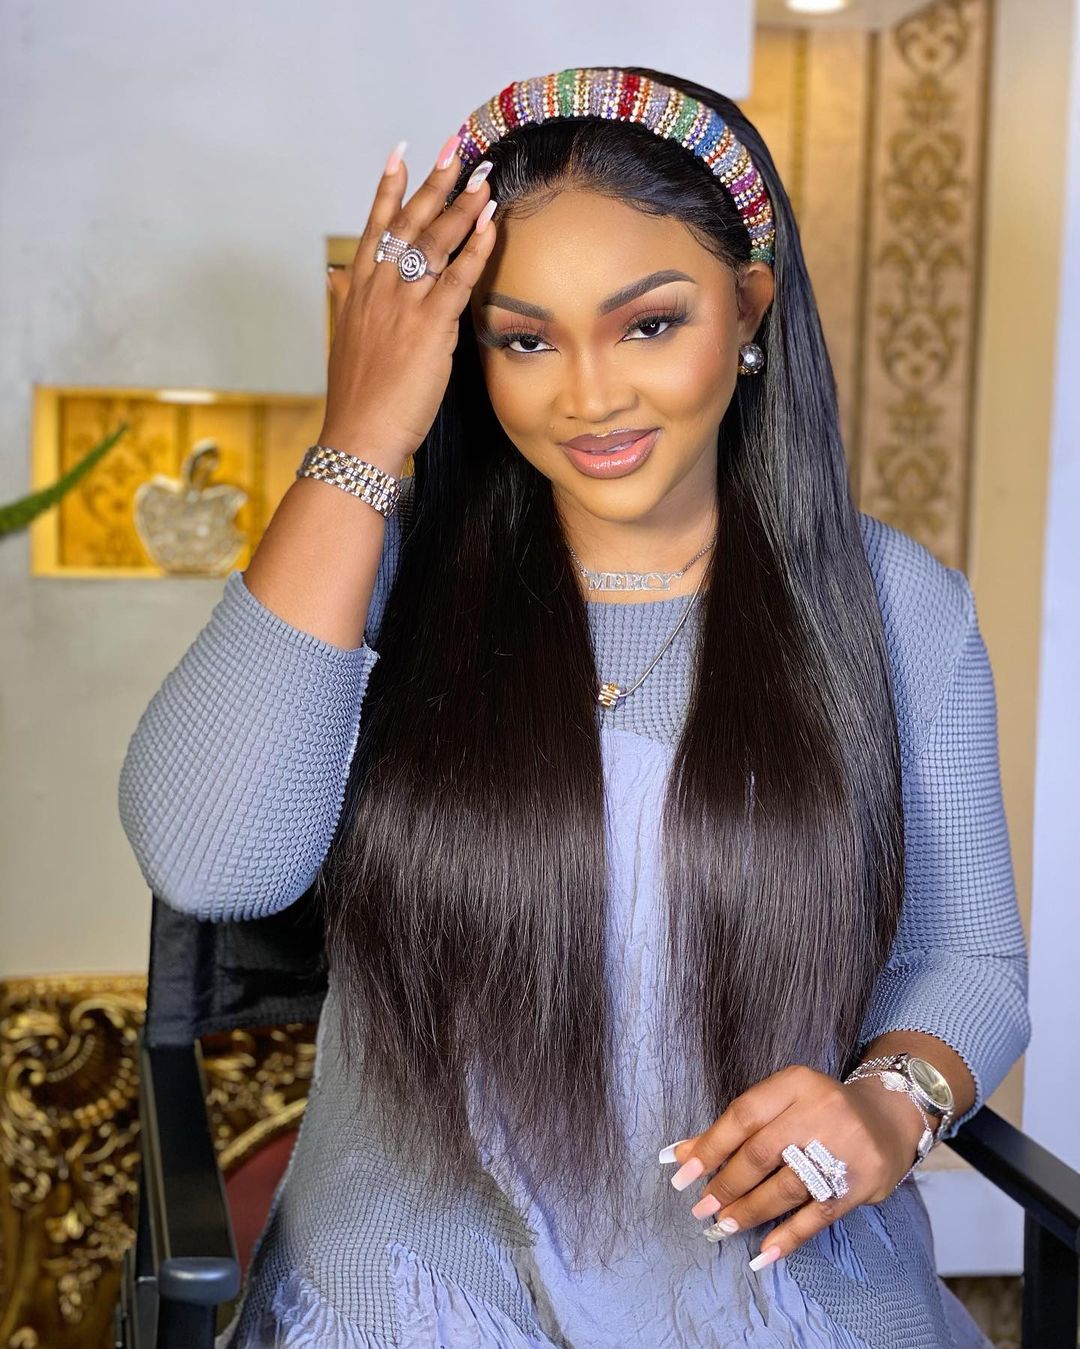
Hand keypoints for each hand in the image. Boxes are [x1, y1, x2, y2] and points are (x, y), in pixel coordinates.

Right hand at [321, 136, 498, 472]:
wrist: (357, 435)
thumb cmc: (356, 398)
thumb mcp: (344, 341)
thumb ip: (345, 302)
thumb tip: (336, 276)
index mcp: (357, 291)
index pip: (375, 228)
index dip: (388, 189)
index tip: (401, 153)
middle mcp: (378, 290)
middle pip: (408, 224)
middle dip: (433, 184)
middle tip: (455, 150)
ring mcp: (402, 306)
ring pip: (434, 244)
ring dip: (462, 209)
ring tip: (484, 181)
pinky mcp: (428, 328)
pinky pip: (456, 279)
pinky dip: (475, 249)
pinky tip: (492, 227)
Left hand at [661, 1064, 927, 1270]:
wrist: (889, 1118)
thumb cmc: (819, 1110)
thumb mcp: (781, 1102)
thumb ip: (735, 1127)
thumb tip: (680, 1154)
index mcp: (796, 1083)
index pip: (743, 1115)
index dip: (710, 1146)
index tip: (682, 1172)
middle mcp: (821, 1112)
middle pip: (762, 1153)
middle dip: (727, 1185)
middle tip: (702, 1207)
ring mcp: (844, 1149)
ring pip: (786, 1187)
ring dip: (750, 1211)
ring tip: (724, 1226)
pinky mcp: (861, 1183)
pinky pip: (818, 1216)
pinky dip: (788, 1237)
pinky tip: (763, 1252)